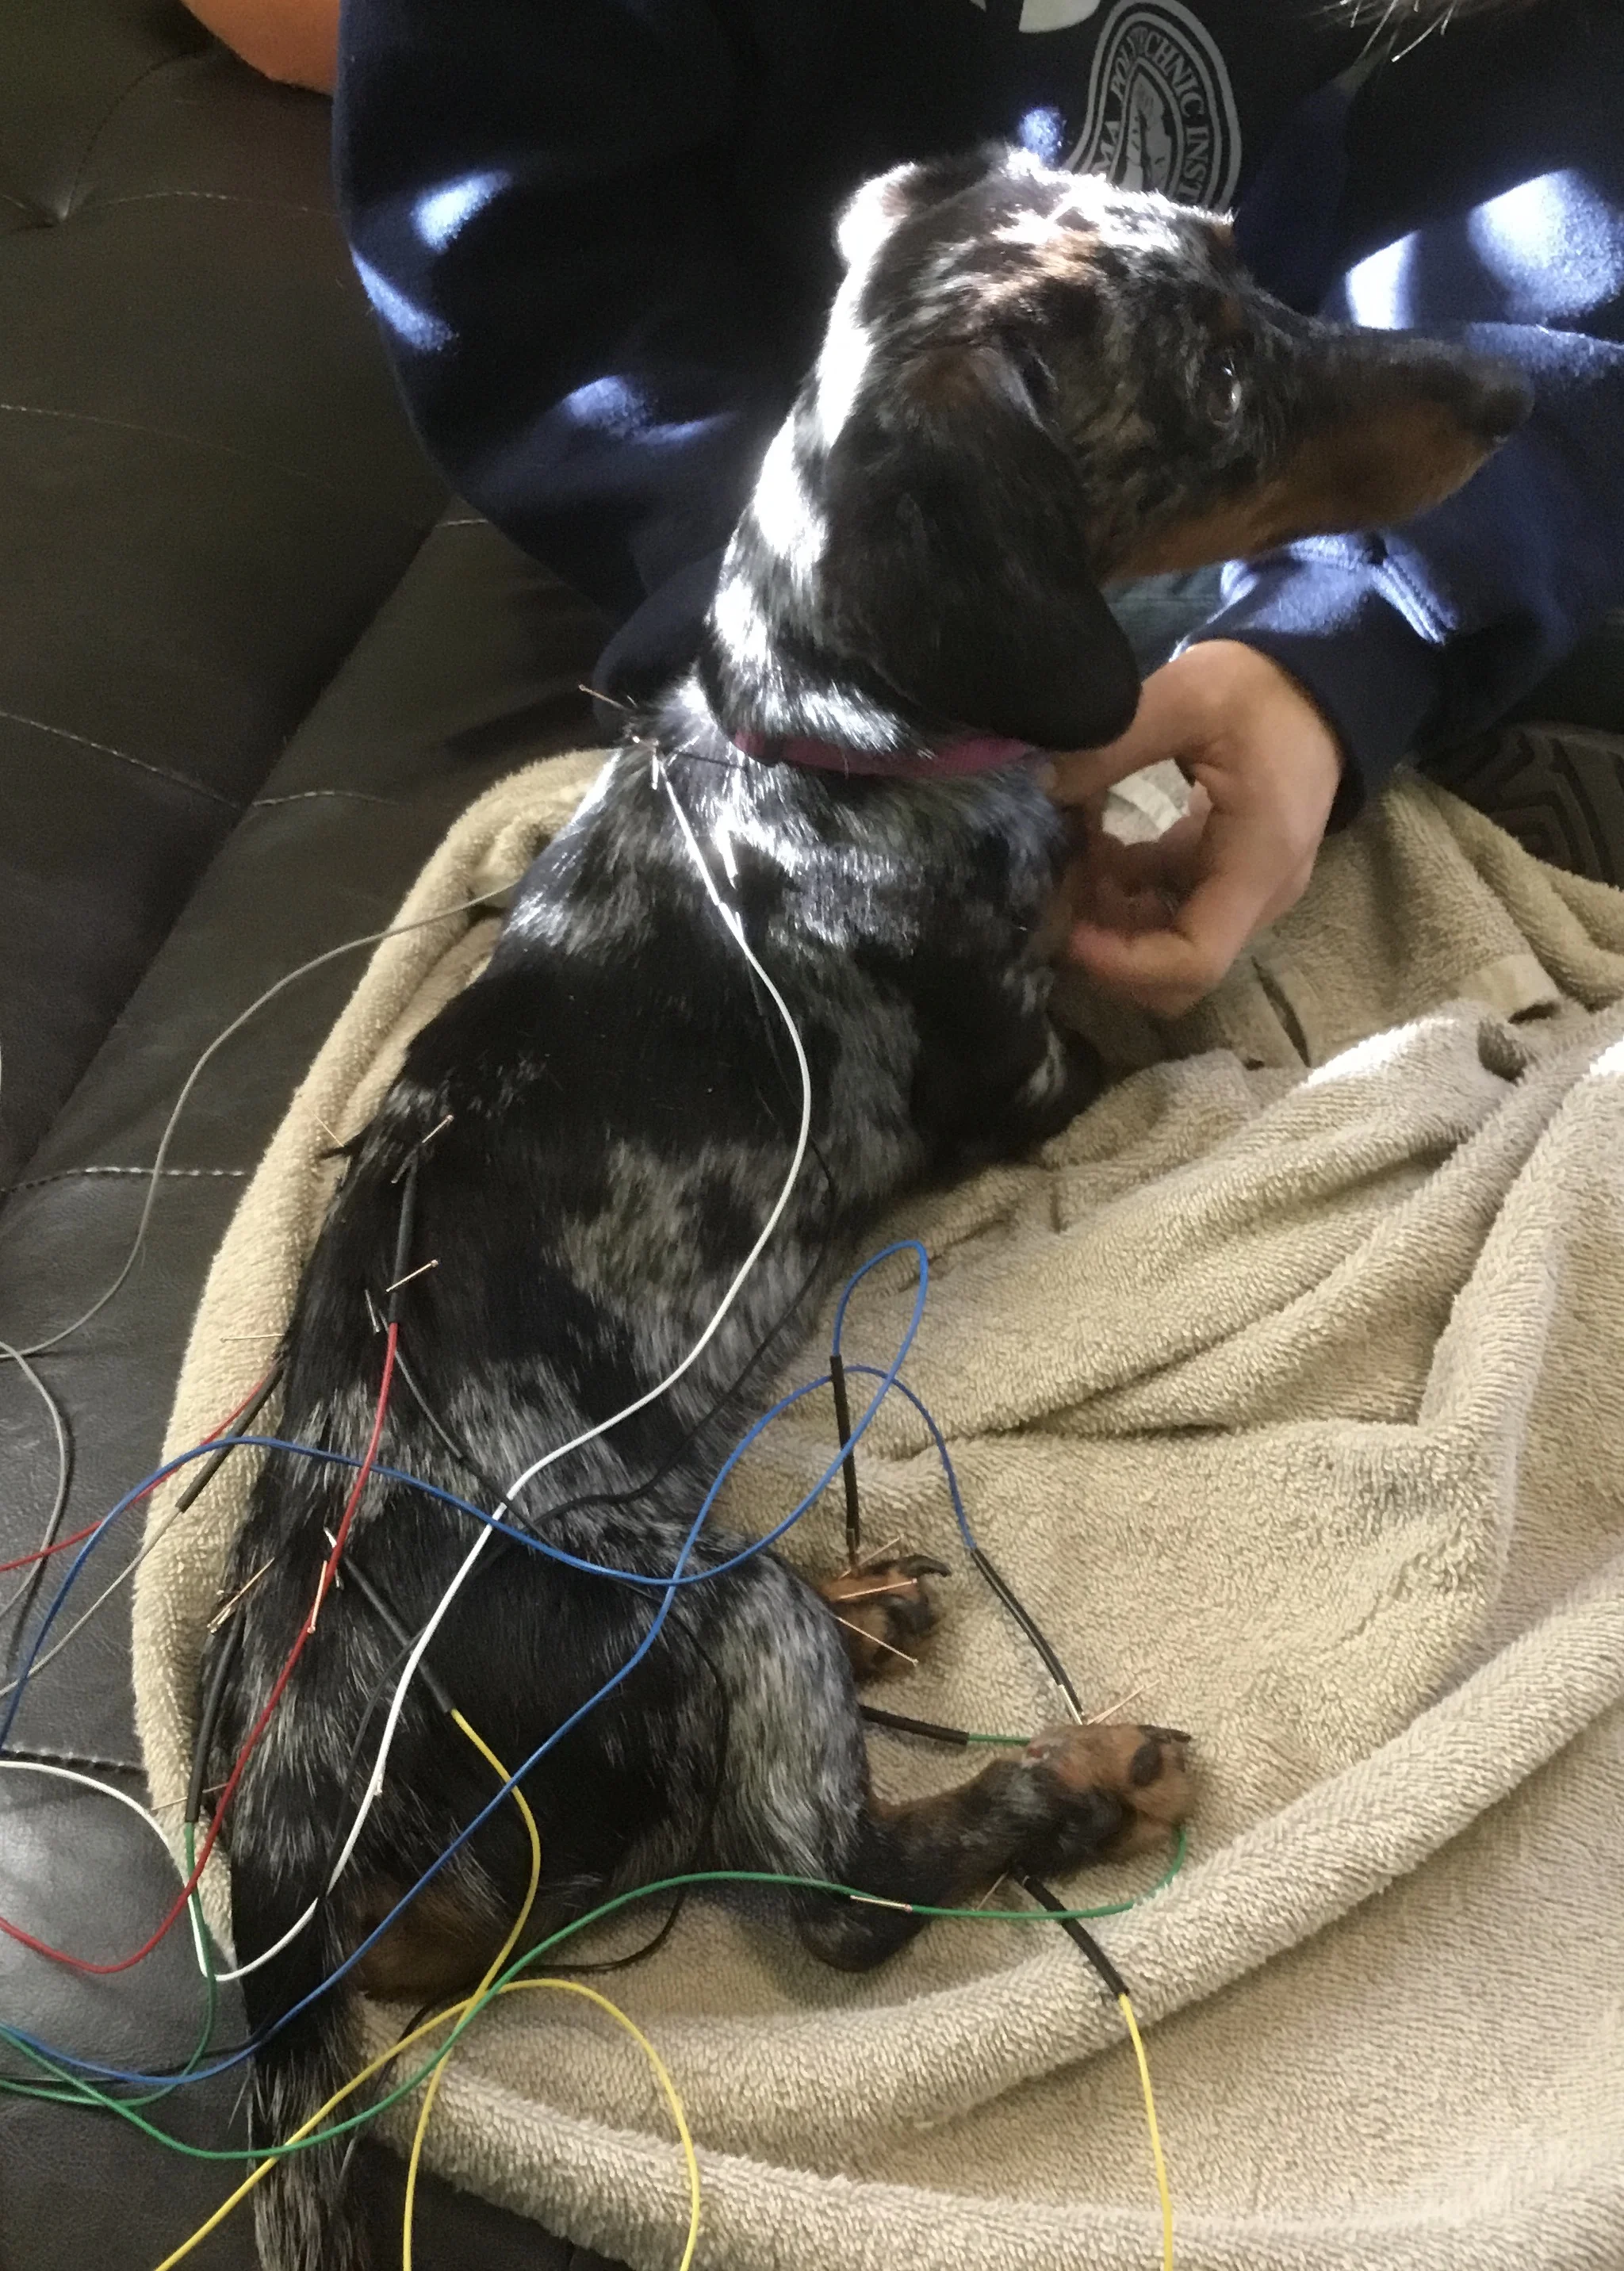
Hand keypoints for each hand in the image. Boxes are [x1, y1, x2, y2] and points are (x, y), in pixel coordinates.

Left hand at [1048, 641, 1344, 1016]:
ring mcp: (1246, 892)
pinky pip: (1171, 910)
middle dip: (1109, 948)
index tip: (1067, 929)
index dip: (1123, 964)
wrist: (1323, 678)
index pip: (1194, 960)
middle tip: (1057, 895)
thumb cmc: (1265, 689)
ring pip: (1168, 945)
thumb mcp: (1187, 698)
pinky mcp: (1228, 875)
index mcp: (1257, 864)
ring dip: (1112, 919)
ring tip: (1070, 860)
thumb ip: (1111, 744)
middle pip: (1176, 973)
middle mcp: (1258, 897)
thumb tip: (1036, 787)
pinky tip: (1096, 847)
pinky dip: (1128, 894)